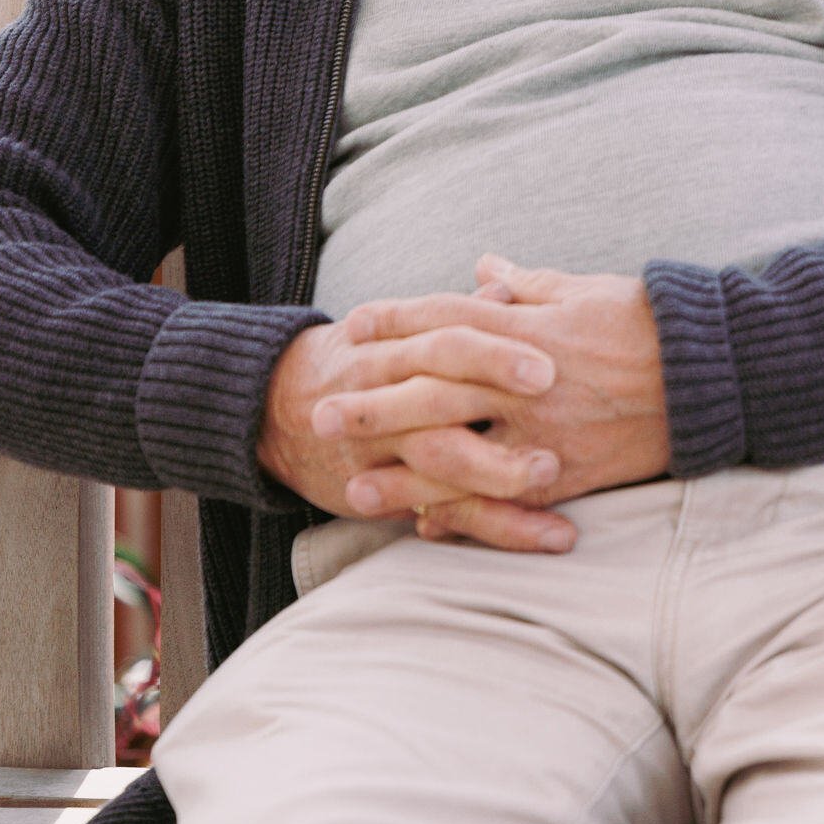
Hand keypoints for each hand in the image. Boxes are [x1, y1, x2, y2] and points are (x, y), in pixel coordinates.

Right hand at [254, 312, 569, 552]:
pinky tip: (550, 535)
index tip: (548, 366)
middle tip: (554, 415)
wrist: (269, 410)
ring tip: (554, 477)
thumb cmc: (356, 360)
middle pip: (439, 402)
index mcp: (392, 348)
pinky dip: (497, 526)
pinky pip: (445, 514)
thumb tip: (505, 288)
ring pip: (439, 463)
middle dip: (494, 419)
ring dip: (497, 474)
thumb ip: (454, 313)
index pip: (443, 343)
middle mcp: (384, 397)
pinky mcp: (386, 495)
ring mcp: (381, 451)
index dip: (493, 353)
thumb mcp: (392, 329)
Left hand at [334, 256, 672, 537]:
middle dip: (373, 401)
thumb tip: (485, 269)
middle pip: (432, 389)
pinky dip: (462, 513)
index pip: (446, 319)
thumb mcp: (584, 291)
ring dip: (401, 473)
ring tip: (355, 487)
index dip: (396, 320)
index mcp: (529, 327)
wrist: (709, 376)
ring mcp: (543, 429)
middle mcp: (526, 379)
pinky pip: (501, 498)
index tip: (355, 326)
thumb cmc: (649, 324)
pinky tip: (426, 523)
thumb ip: (528, 285)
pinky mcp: (567, 471)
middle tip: (321, 410)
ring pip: (456, 455)